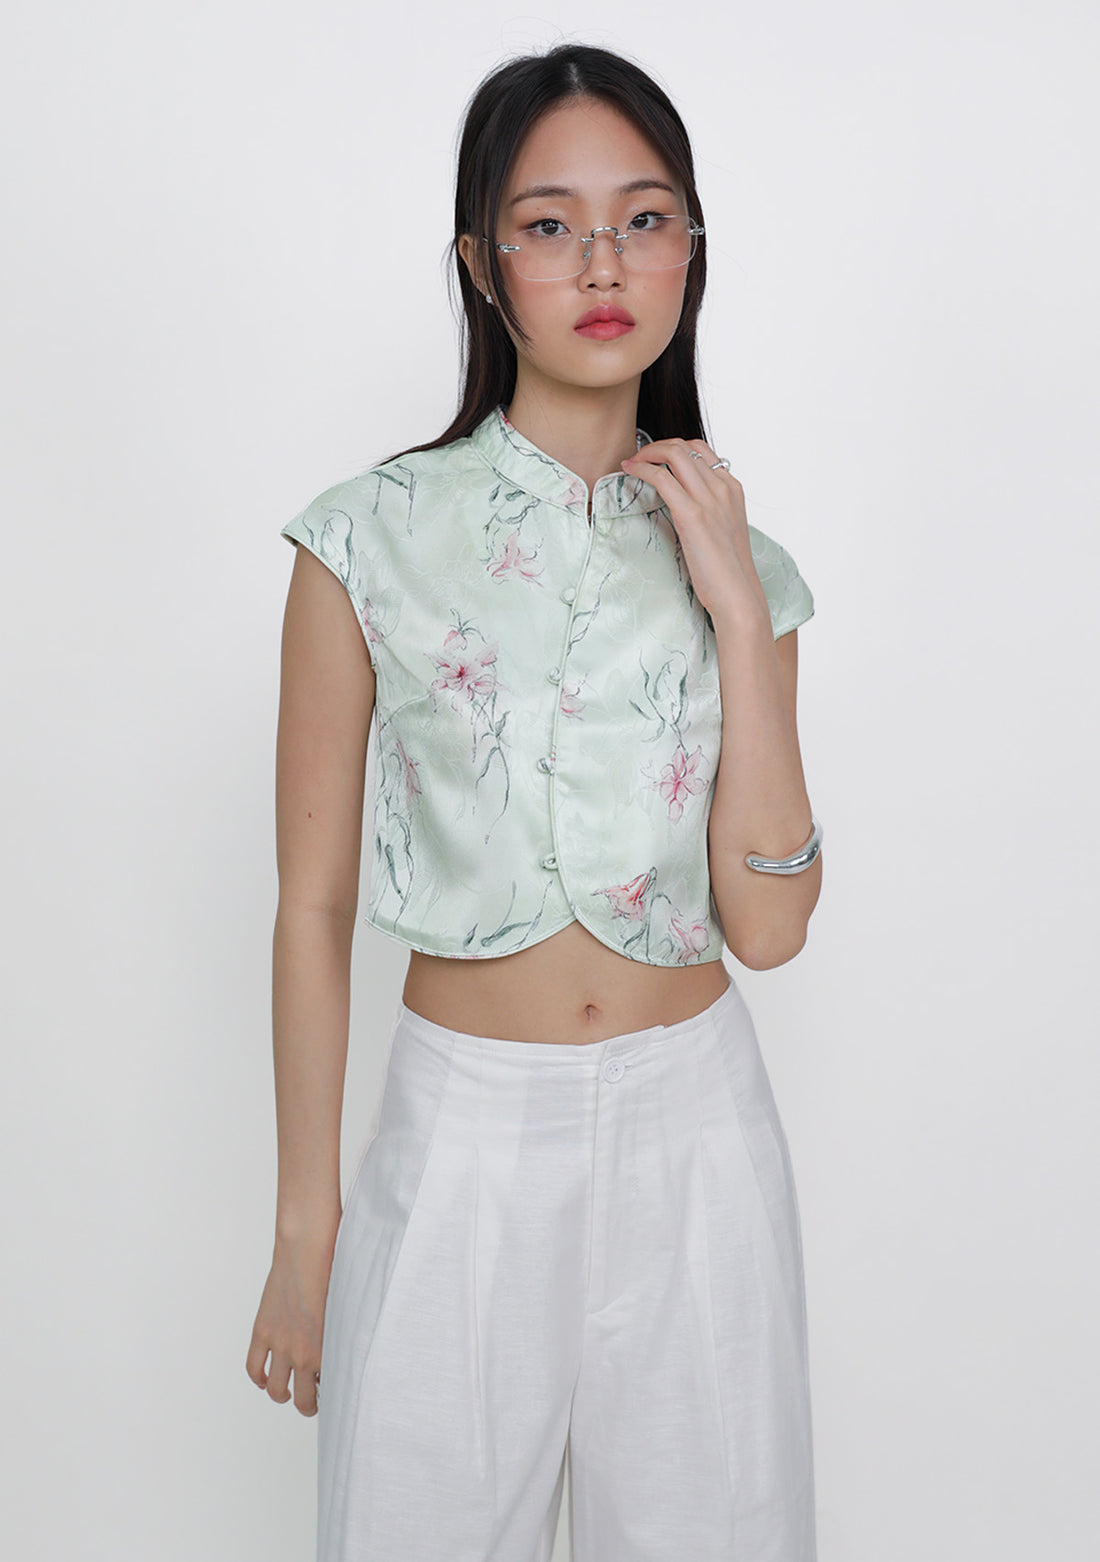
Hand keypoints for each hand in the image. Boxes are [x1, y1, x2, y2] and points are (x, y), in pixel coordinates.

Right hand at [246, 1222, 338, 1417]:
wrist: (308, 1246)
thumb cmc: (336, 1269)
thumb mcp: (348, 1308)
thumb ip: (345, 1334)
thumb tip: (345, 1351)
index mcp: (329, 1349)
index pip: (332, 1390)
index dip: (334, 1396)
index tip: (337, 1394)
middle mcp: (303, 1353)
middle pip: (303, 1400)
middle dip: (309, 1404)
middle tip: (314, 1399)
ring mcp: (280, 1344)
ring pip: (276, 1390)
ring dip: (283, 1395)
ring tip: (289, 1391)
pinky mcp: (262, 1330)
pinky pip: (254, 1367)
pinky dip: (259, 1378)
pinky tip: (266, 1378)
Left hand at [622, 438, 768, 626]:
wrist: (737, 594)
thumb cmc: (728, 570)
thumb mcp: (724, 530)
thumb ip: (711, 510)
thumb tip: (686, 505)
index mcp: (733, 489)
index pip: (702, 450)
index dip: (674, 449)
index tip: (656, 459)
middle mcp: (723, 488)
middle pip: (686, 446)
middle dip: (657, 446)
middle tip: (639, 458)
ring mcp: (709, 499)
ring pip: (674, 454)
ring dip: (647, 453)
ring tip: (631, 462)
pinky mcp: (692, 514)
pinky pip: (662, 478)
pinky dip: (642, 469)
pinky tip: (629, 472)